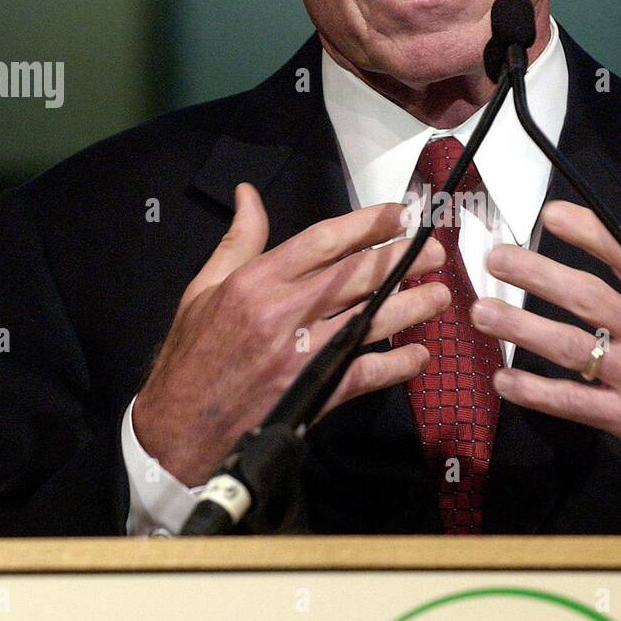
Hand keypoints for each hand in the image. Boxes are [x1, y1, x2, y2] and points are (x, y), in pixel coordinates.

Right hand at [134, 184, 448, 484]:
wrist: (179, 428)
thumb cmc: (192, 353)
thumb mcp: (204, 288)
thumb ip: (238, 240)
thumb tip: (249, 193)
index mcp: (257, 282)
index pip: (323, 242)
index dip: (367, 225)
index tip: (400, 214)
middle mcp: (284, 313)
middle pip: (356, 278)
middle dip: (401, 261)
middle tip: (436, 251)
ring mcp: (302, 355)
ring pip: (369, 322)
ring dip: (411, 307)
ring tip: (440, 295)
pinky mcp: (313, 393)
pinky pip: (365, 374)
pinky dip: (396, 366)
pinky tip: (420, 357)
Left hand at [471, 195, 620, 514]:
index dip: (590, 232)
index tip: (551, 215)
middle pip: (588, 297)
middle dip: (538, 275)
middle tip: (497, 258)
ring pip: (571, 347)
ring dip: (521, 329)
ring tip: (481, 312)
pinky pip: (572, 403)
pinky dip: (535, 392)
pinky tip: (503, 380)